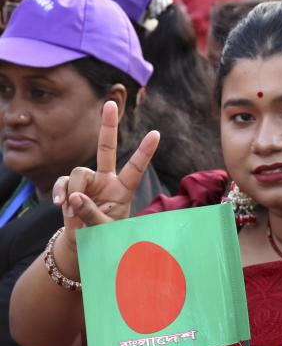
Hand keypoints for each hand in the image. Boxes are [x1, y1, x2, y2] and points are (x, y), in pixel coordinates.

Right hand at [51, 102, 159, 241]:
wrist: (84, 243)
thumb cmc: (103, 235)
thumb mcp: (103, 229)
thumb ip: (91, 213)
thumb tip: (75, 197)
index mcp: (123, 189)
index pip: (136, 168)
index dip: (145, 152)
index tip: (156, 134)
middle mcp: (107, 180)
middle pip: (107, 149)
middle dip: (108, 126)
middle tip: (110, 103)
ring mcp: (89, 182)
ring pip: (78, 172)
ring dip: (73, 190)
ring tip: (73, 212)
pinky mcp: (71, 186)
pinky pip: (64, 182)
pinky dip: (61, 193)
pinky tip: (61, 206)